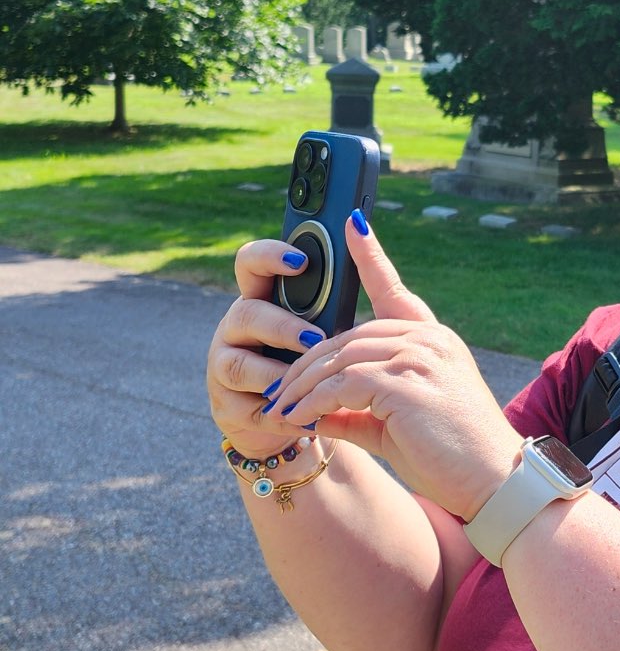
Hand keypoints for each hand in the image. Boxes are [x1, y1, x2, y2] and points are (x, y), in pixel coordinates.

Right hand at [206, 241, 330, 456]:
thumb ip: (342, 289)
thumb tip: (360, 231)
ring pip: (237, 364)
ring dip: (275, 372)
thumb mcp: (336, 325)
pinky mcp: (229, 406)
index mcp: (265, 299)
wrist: (307, 419)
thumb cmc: (325, 362)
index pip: (251, 264)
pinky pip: (249, 408)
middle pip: (245, 313)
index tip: (301, 260)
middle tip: (315, 338)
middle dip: (280, 325)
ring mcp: (227, 366)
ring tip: (309, 381)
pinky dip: (281, 414)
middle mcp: (239, 328)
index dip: (269, 256)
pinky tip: (308, 417)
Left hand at [271, 213, 523, 520]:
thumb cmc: (452, 458)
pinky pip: (343, 384)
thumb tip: (310, 411)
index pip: (393, 289)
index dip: (370, 255)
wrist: (494, 482)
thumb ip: (355, 411)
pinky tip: (297, 419)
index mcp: (433, 339)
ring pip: (339, 359)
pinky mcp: (406, 382)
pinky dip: (313, 402)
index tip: (351, 223)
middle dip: (305, 366)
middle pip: (347, 337)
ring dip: (302, 387)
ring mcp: (419, 356)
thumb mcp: (396, 427)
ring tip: (279, 411)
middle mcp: (428, 339)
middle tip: (275, 392)